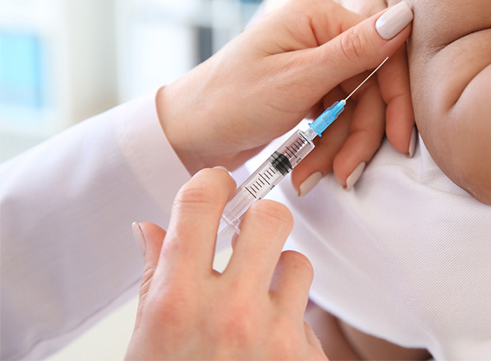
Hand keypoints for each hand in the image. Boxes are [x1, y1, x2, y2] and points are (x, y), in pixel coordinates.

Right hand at [126, 168, 325, 359]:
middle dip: (260, 217)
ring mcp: (276, 337)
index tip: (219, 185)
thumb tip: (149, 228)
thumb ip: (153, 278)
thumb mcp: (146, 338)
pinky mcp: (307, 359)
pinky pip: (308, 318)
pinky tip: (267, 346)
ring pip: (299, 262)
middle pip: (271, 217)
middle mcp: (231, 313)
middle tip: (250, 233)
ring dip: (281, 274)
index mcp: (178, 301)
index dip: (213, 183)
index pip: (201, 203)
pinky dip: (289, 325)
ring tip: (260, 301)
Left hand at [157, 0, 412, 192]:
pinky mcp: (309, 88)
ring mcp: (315, 62)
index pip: (382, 53)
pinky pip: (338, 118)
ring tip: (311, 176)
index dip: (395, 100)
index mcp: (319, 16)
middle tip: (346, 173)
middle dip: (359, 135)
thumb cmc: (229, 101)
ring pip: (356, 109)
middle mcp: (320, 33)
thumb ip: (354, 51)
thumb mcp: (296, 80)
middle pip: (370, 88)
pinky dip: (328, 147)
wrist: (186, 135)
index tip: (401, 141)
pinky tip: (309, 168)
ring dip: (340, 148)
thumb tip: (407, 14)